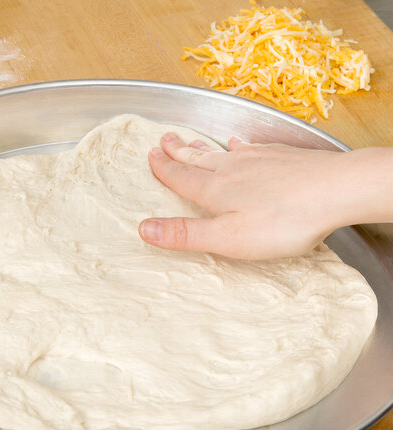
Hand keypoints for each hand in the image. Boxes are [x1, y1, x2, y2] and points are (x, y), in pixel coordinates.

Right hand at [139, 133, 391, 258]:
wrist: (337, 191)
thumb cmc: (282, 221)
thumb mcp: (227, 238)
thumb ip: (185, 234)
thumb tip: (142, 228)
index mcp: (215, 191)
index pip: (181, 177)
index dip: (163, 169)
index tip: (150, 156)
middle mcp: (232, 169)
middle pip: (198, 159)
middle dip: (178, 151)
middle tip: (163, 140)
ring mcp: (258, 160)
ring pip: (221, 151)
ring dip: (202, 147)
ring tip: (190, 141)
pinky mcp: (281, 158)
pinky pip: (251, 147)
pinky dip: (239, 145)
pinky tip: (239, 143)